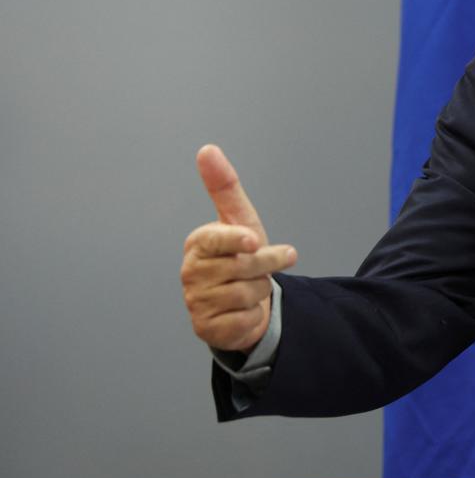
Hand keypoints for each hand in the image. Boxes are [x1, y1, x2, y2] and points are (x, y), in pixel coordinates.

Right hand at [181, 144, 297, 350]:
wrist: (244, 299)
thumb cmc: (241, 253)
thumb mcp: (240, 219)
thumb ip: (224, 186)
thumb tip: (206, 149)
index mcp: (198, 244)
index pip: (215, 240)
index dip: (236, 241)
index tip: (254, 240)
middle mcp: (191, 273)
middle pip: (242, 267)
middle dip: (267, 264)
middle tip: (280, 259)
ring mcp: (195, 302)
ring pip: (247, 293)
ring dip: (261, 289)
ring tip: (254, 285)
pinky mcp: (206, 328)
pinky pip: (244, 319)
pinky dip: (253, 313)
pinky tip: (245, 309)